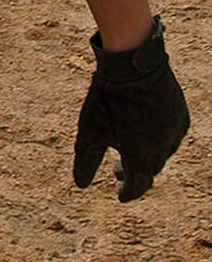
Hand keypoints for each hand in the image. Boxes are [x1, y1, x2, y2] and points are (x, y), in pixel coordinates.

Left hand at [74, 17, 189, 201]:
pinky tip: (147, 135)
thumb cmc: (108, 98)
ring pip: (163, 153)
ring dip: (146, 157)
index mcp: (140, 153)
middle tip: (117, 172)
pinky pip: (172, 136)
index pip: (137, 184)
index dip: (128, 193)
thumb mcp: (90, 131)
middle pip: (149, 169)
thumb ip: (86, 160)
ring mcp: (175, 130)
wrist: (133, 64)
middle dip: (134, 174)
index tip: (120, 197)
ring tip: (130, 153)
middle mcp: (163, 146)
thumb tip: (81, 185)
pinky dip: (158, 141)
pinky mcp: (181, 115)